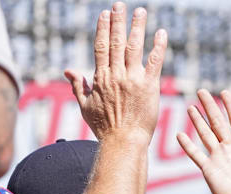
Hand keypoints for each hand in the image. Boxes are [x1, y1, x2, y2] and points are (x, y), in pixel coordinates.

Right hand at [64, 2, 166, 143]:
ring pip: (134, 47)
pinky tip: (161, 33)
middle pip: (116, 42)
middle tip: (120, 5)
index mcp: (100, 78)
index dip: (102, 28)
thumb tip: (69, 71)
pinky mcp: (149, 86)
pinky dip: (158, 47)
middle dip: (118, 21)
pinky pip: (155, 62)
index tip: (105, 14)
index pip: (100, 47)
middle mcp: (116, 75)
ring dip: (137, 27)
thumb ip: (78, 86)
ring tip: (140, 12)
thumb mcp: (86, 106)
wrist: (123, 142)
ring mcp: (133, 80)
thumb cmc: (105, 128)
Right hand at [177, 89, 230, 193]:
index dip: (230, 105)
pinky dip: (187, 145)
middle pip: (218, 122)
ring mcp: (219, 158)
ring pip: (205, 134)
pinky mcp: (209, 169)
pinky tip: (180, 134)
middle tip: (202, 91)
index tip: (224, 92)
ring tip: (190, 106)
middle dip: (210, 106)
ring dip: (197, 120)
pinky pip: (196, 155)